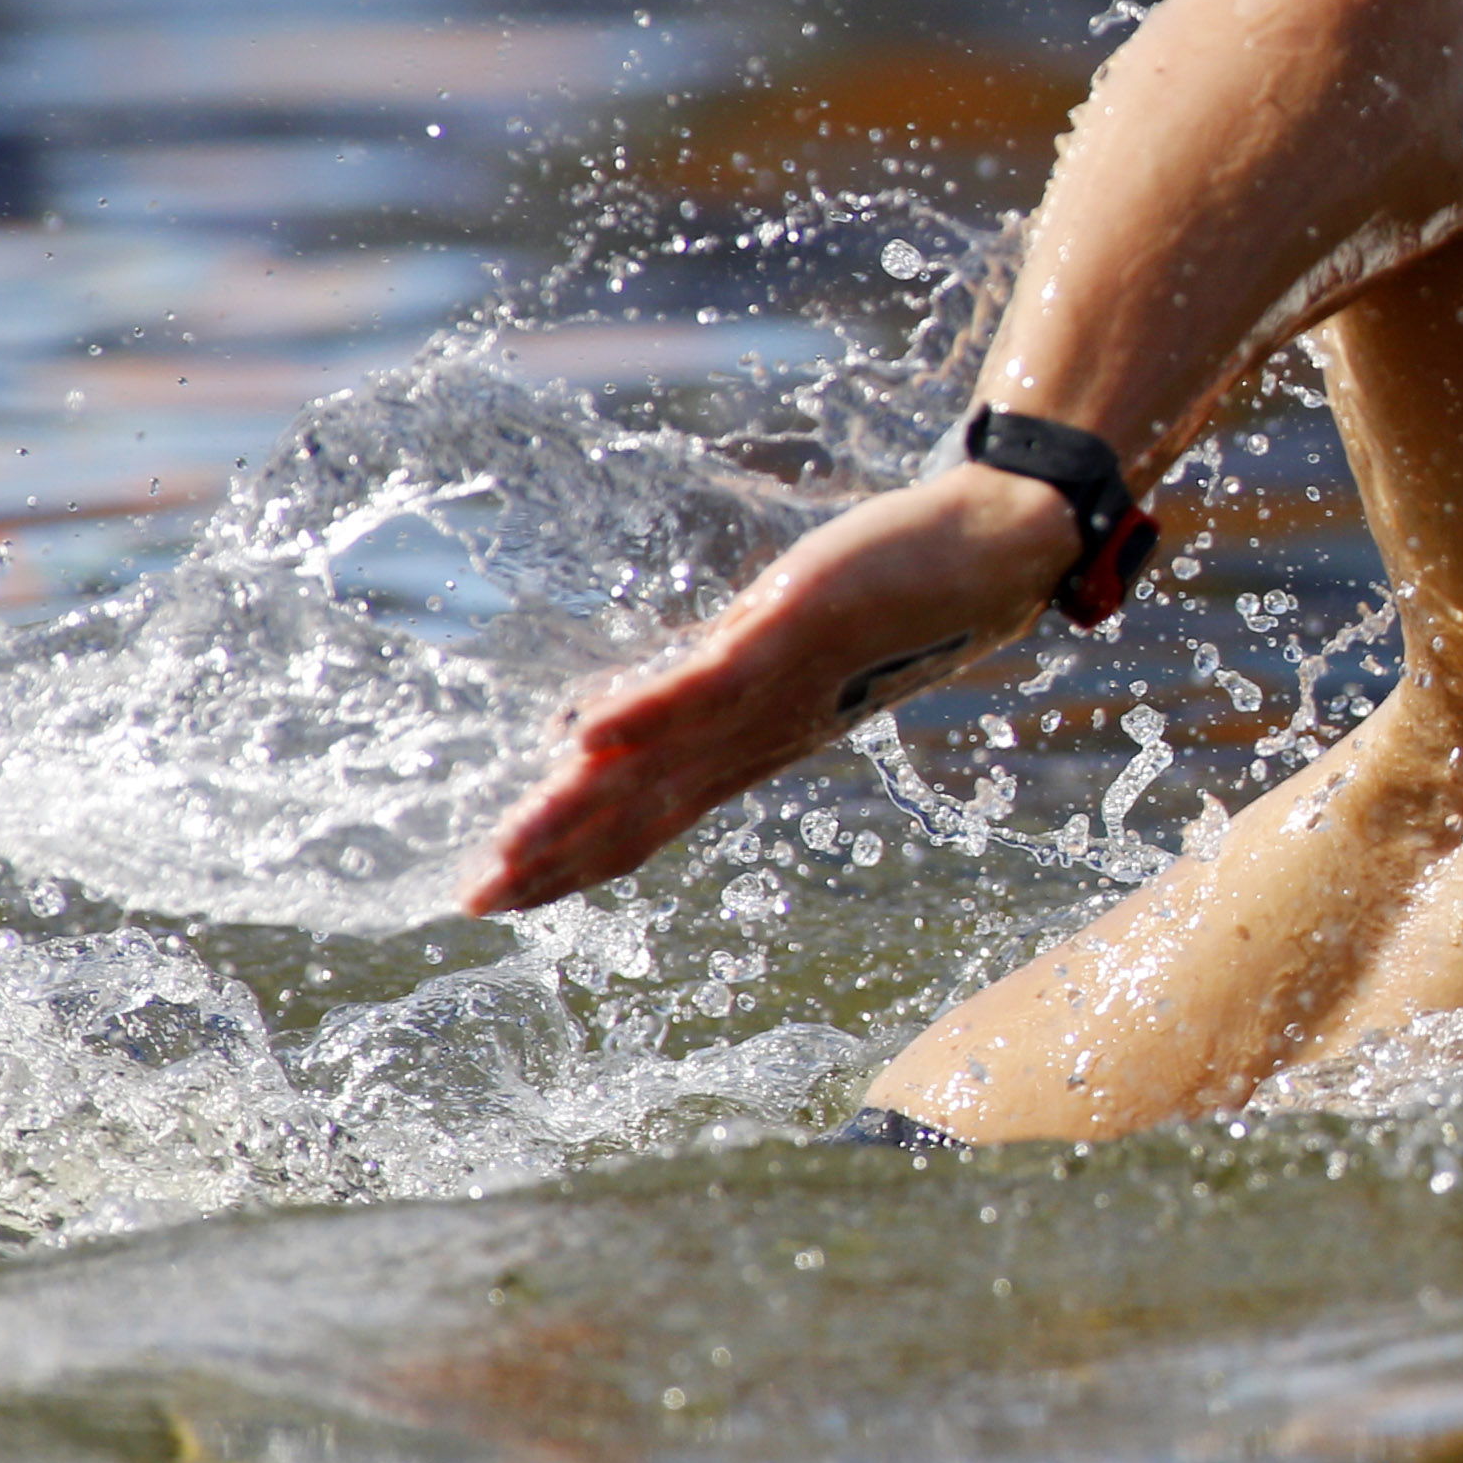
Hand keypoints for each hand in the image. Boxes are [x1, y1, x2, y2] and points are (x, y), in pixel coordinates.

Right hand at [459, 465, 1079, 914]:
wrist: (988, 560)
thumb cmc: (891, 606)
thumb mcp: (782, 655)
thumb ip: (705, 685)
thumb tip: (628, 716)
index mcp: (751, 747)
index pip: (647, 821)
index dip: (574, 862)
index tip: (497, 900)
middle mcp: (757, 737)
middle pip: (640, 812)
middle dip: (554, 858)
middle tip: (473, 902)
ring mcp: (775, 690)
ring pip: (661, 764)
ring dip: (580, 807)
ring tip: (506, 846)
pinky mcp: (792, 632)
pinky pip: (710, 684)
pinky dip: (647, 714)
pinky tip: (586, 736)